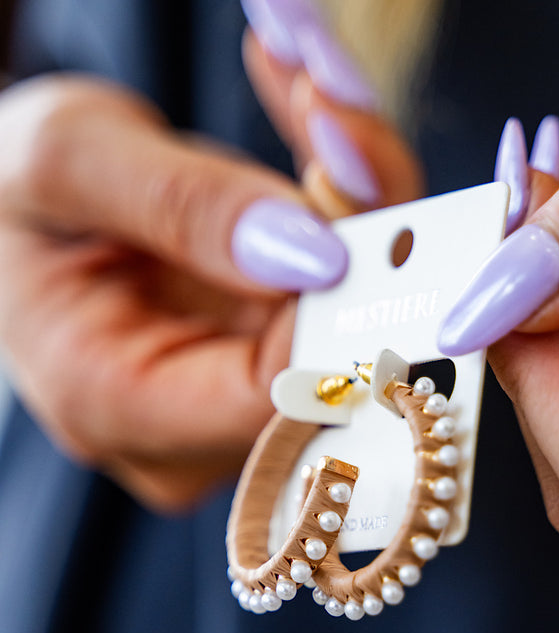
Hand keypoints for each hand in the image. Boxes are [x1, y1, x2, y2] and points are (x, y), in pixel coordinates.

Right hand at [0, 15, 420, 509]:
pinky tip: (329, 141)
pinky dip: (349, 219)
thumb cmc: (18, 198)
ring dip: (361, 215)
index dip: (328, 305)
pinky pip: (342, 304)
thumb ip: (182, 206)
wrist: (21, 215)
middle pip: (325, 367)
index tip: (340, 187)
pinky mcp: (266, 360)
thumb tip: (317, 253)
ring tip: (329, 113)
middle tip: (344, 127)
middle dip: (358, 240)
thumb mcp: (67, 163)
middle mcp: (188, 431)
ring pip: (349, 331)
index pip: (270, 398)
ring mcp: (233, 400)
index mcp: (111, 406)